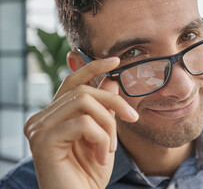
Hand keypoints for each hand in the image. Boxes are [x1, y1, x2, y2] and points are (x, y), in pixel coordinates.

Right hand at [24, 57, 138, 188]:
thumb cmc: (90, 172)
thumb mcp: (104, 134)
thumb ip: (103, 108)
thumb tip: (111, 80)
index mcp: (55, 115)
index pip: (72, 81)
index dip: (93, 67)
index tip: (116, 61)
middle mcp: (41, 118)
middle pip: (83, 90)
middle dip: (114, 102)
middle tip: (132, 118)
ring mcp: (39, 128)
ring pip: (84, 102)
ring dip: (107, 124)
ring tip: (110, 148)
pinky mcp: (43, 140)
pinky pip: (83, 123)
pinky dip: (101, 138)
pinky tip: (101, 157)